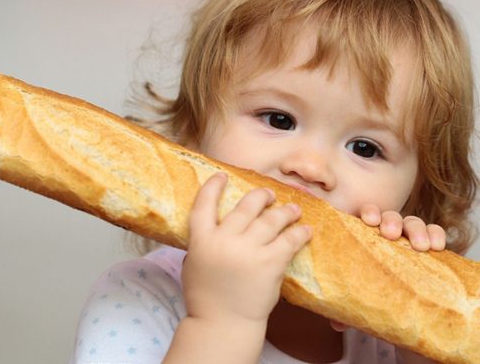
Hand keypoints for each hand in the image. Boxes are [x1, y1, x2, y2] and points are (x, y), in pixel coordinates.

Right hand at [182, 173, 311, 327]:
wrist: (223, 324)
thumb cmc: (206, 296)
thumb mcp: (194, 264)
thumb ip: (204, 242)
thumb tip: (215, 224)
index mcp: (202, 240)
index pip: (204, 204)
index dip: (213, 187)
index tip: (221, 176)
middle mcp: (225, 240)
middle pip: (246, 206)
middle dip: (261, 196)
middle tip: (268, 195)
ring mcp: (248, 251)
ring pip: (271, 219)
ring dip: (285, 211)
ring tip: (293, 209)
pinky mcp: (270, 263)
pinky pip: (289, 240)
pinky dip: (299, 233)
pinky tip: (305, 229)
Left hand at [330, 204, 445, 332]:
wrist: (392, 298)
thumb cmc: (368, 285)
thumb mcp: (356, 292)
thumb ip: (347, 302)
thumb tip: (336, 324)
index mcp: (364, 233)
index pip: (366, 215)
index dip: (369, 213)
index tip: (369, 220)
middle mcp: (385, 230)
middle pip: (389, 217)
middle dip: (391, 221)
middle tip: (390, 233)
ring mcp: (407, 235)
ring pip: (412, 223)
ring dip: (416, 230)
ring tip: (419, 246)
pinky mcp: (427, 243)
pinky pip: (433, 233)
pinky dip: (436, 235)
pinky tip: (436, 246)